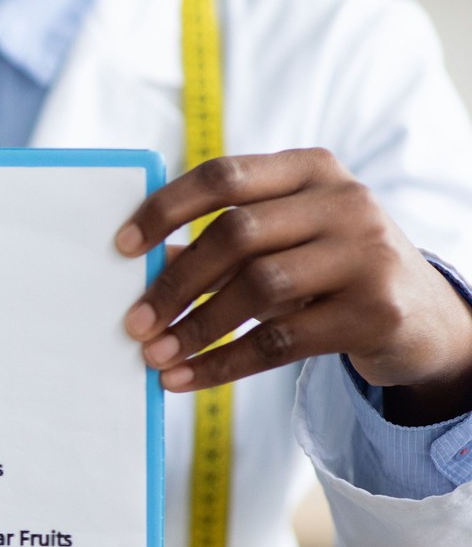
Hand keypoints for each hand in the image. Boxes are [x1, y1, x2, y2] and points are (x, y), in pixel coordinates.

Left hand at [115, 148, 471, 423]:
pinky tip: (188, 377)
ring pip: (258, 287)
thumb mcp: (286, 241)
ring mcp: (368, 254)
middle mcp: (346, 202)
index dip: (166, 209)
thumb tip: (143, 265)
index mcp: (312, 170)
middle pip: (236, 233)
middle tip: (135, 321)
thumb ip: (225, 242)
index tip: (123, 247)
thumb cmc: (329, 271)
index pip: (224, 176)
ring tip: (156, 355)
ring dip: (196, 327)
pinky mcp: (376, 311)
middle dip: (176, 282)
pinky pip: (281, 341)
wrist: (422, 318)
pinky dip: (225, 362)